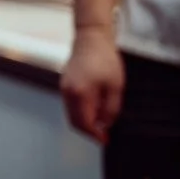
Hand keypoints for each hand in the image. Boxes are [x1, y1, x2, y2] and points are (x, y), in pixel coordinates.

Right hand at [60, 27, 124, 142]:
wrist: (91, 38)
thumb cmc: (105, 60)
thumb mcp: (115, 87)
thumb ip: (111, 109)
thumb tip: (105, 124)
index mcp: (80, 94)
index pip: (84, 123)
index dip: (95, 135)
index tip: (106, 140)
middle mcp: (67, 93)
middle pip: (74, 122)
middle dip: (88, 131)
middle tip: (103, 135)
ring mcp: (64, 88)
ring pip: (71, 114)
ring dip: (84, 122)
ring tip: (101, 123)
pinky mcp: (65, 84)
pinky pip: (70, 105)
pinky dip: (80, 112)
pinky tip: (94, 110)